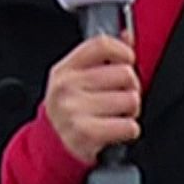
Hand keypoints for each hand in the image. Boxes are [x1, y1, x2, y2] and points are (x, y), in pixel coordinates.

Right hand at [44, 33, 140, 164]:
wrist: (53, 148)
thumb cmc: (70, 111)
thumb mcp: (77, 80)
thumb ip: (102, 57)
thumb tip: (127, 35)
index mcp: (65, 69)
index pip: (101, 44)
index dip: (123, 51)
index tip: (128, 60)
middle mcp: (67, 87)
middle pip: (124, 73)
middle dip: (131, 87)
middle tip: (120, 98)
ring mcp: (74, 110)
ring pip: (130, 100)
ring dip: (131, 111)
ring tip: (116, 115)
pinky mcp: (86, 133)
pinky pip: (129, 126)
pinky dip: (129, 130)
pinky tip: (115, 130)